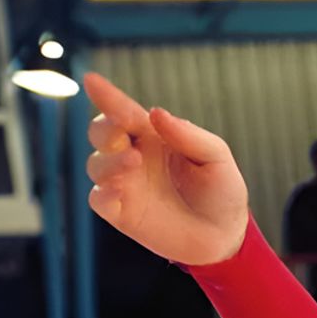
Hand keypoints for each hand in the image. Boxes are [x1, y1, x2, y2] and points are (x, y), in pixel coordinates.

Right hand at [82, 73, 248, 265]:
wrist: (224, 236)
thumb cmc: (221, 192)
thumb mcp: (216, 158)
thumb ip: (189, 135)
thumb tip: (156, 113)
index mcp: (154, 137)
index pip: (125, 111)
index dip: (107, 96)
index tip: (92, 80)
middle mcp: (134, 156)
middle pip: (101, 133)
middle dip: (105, 128)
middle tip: (122, 133)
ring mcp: (125, 185)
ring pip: (96, 164)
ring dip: (109, 161)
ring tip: (133, 162)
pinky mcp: (121, 212)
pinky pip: (98, 198)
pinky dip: (103, 192)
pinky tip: (118, 189)